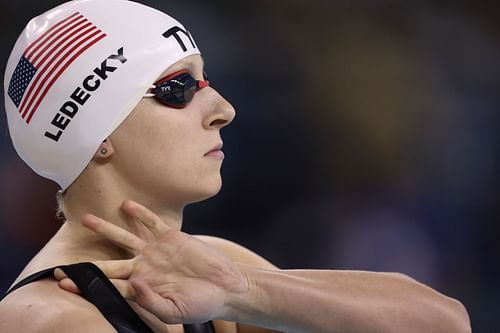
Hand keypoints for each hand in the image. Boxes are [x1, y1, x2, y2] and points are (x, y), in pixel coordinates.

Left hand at [55, 200, 248, 323]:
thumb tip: (132, 284)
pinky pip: (152, 223)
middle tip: (63, 259)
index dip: (86, 284)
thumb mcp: (174, 311)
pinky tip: (127, 205)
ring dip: (107, 229)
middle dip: (87, 262)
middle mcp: (144, 268)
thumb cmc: (201, 304)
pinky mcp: (171, 238)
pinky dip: (140, 214)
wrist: (225, 286)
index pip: (108, 286)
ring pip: (126, 238)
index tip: (64, 281)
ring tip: (88, 219)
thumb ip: (150, 301)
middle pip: (109, 263)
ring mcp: (156, 252)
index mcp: (142, 288)